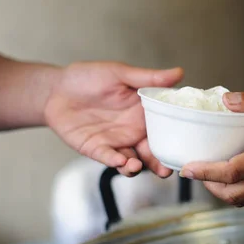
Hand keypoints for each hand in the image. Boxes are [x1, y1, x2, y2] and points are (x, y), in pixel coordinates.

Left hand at [44, 61, 182, 176]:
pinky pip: (108, 157)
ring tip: (136, 165)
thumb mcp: (120, 73)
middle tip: (167, 171)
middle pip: (151, 152)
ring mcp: (115, 142)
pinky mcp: (96, 149)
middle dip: (160, 164)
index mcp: (144, 114)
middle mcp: (133, 131)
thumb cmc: (89, 77)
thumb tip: (179, 72)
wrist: (56, 88)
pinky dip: (114, 161)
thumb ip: (148, 78)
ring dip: (136, 166)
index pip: (165, 130)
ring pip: (131, 161)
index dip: (176, 140)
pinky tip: (120, 161)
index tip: (187, 149)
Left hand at [180, 92, 243, 205]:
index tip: (189, 169)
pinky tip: (232, 177)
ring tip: (209, 176)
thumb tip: (227, 100)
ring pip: (243, 199)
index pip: (233, 172)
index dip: (207, 172)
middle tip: (194, 173)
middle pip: (233, 194)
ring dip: (222, 191)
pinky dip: (237, 192)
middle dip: (209, 186)